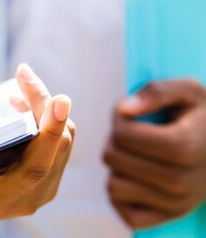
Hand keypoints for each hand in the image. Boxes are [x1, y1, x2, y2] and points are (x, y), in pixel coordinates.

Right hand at [0, 64, 74, 236]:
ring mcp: (44, 183)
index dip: (52, 128)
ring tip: (18, 92)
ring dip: (43, 109)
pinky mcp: (43, 173)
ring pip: (60, 138)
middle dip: (44, 103)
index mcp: (18, 195)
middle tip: (22, 76)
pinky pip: (53, 140)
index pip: (43, 159)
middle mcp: (38, 191)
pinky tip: (20, 106)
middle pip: (59, 140)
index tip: (59, 98)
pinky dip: (42, 119)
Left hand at [104, 79, 205, 228]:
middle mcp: (182, 181)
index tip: (132, 113)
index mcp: (187, 146)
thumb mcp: (188, 91)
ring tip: (136, 154)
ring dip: (117, 167)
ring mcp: (175, 204)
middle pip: (113, 158)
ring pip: (113, 186)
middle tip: (135, 134)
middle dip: (115, 141)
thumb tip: (125, 109)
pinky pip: (123, 211)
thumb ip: (157, 91)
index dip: (118, 119)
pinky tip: (135, 176)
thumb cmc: (201, 116)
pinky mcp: (167, 217)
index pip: (123, 136)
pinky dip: (122, 193)